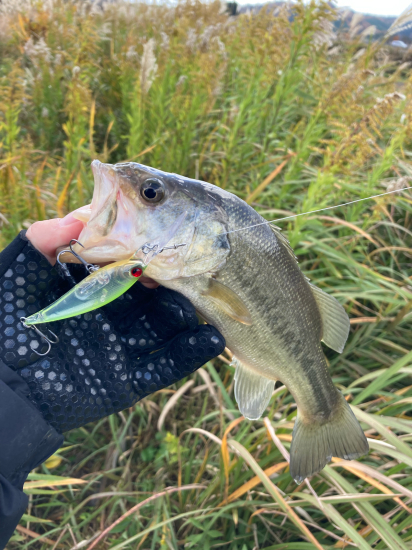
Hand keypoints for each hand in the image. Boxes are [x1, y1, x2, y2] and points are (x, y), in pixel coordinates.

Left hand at [1, 222, 224, 432]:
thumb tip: (78, 217)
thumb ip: (39, 242)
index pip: (128, 265)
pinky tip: (211, 338)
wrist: (4, 388)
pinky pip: (166, 366)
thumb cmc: (5, 325)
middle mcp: (114, 316)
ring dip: (188, 313)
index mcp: (92, 289)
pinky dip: (190, 353)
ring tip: (205, 299)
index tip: (160, 240)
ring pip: (167, 327)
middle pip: (155, 294)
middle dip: (175, 280)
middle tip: (192, 267)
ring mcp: (125, 348)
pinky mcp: (130, 381)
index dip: (146, 252)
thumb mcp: (17, 275)